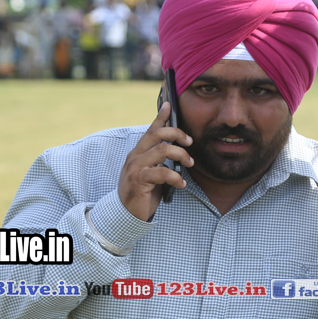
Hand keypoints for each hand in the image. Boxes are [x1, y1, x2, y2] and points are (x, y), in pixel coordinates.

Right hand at [117, 102, 192, 221]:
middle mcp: (135, 156)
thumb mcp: (153, 172)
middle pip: (158, 135)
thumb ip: (160, 160)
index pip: (150, 130)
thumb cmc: (143, 192)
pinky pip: (161, 173)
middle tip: (190, 143)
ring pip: (162, 150)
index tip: (169, 105)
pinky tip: (181, 184)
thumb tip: (178, 150)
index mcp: (139, 152)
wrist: (127, 213)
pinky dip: (175, 177)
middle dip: (177, 135)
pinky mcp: (139, 180)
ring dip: (181, 155)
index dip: (160, 117)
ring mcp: (135, 167)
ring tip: (190, 164)